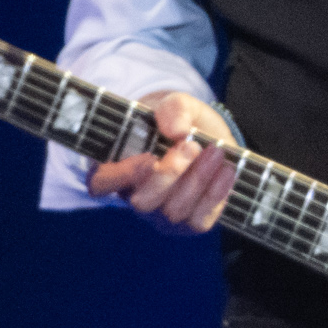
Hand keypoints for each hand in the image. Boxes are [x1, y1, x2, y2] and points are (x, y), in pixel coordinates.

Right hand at [89, 90, 239, 236]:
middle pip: (142, 202)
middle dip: (169, 175)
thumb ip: (174, 108)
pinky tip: (227, 170)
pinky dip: (216, 194)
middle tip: (190, 145)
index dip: (121, 176)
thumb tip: (177, 131)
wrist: (210, 137)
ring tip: (216, 151)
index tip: (149, 158)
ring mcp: (161, 214)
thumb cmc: (180, 122)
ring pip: (173, 212)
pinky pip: (199, 220)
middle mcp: (135, 195)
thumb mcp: (177, 104)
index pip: (100, 183)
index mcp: (117, 166)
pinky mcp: (189, 224)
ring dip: (197, 180)